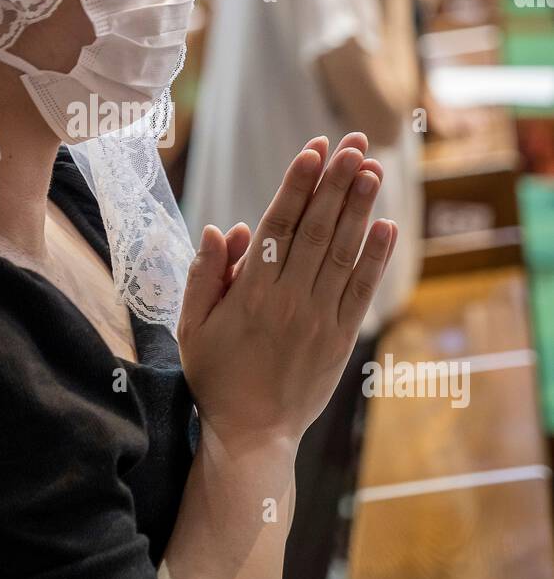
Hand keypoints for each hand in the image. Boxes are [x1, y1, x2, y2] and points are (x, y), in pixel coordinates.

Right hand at [178, 133, 396, 446]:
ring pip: (341, 253)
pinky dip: (375, 257)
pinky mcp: (340, 338)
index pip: (277, 226)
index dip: (298, 185)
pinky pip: (361, 290)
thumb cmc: (216, 377)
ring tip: (373, 169)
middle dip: (336, 183)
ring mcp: (318, 320)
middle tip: (354, 144)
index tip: (314, 150)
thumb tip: (224, 228)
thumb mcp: (192, 327)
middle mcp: (287, 301)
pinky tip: (386, 225)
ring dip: (359, 209)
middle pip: (315, 230)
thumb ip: (204, 276)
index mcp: (249, 294)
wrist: (252, 434)